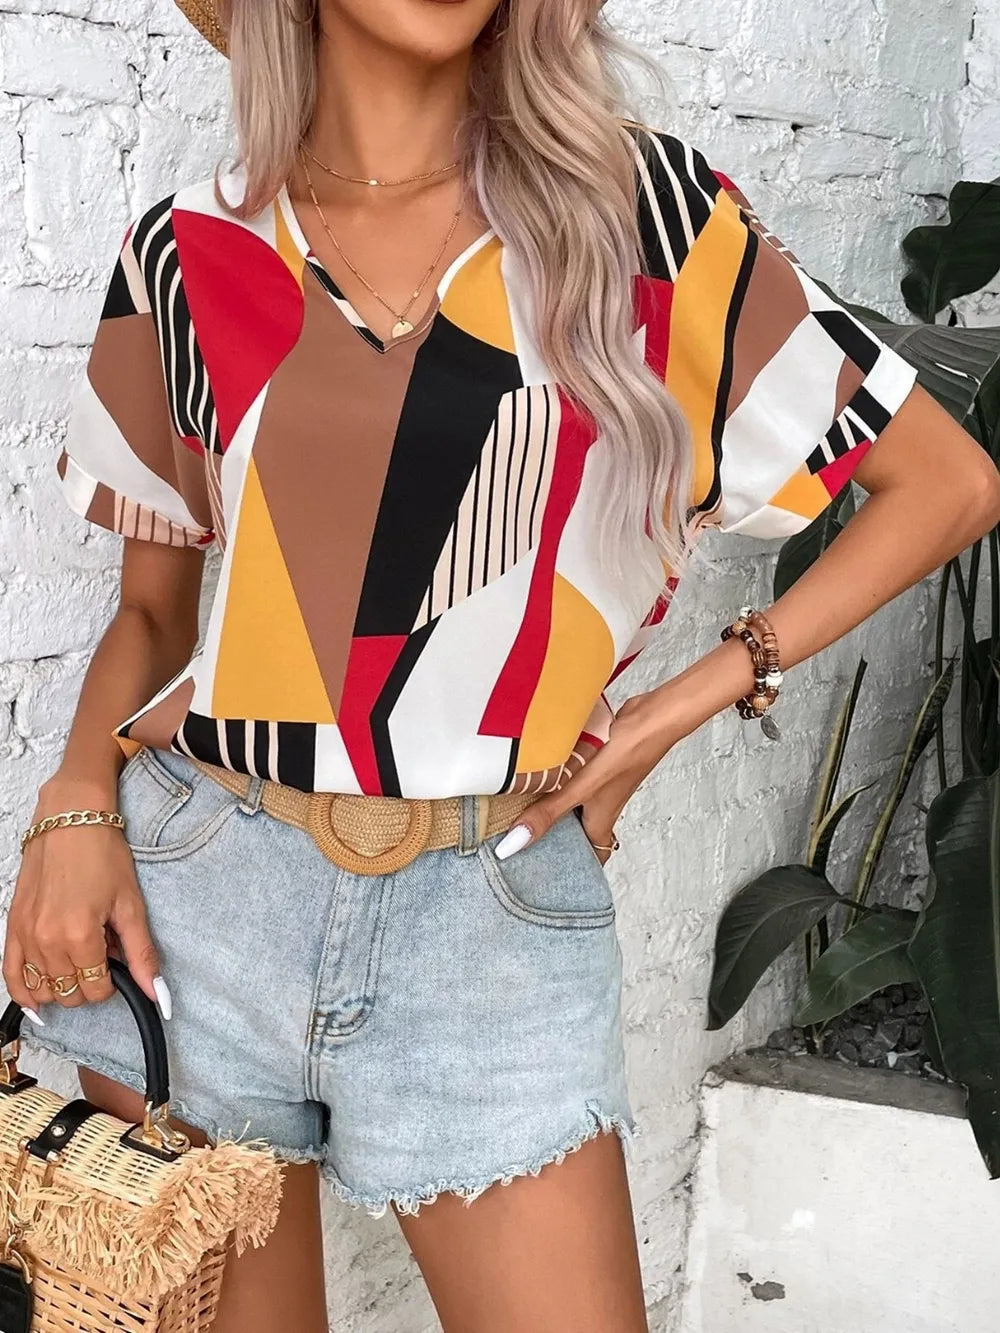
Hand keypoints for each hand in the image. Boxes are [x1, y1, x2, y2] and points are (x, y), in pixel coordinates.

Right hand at [3, 786, 169, 1022]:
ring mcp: (25, 934)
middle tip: (100, 954)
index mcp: (79, 936)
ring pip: (42, 989)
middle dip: (89, 982)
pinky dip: (23, 991)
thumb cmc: (102, 854)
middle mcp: (46, 940)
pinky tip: (36, 1000)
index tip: (117, 962)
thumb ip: (142, 954)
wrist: (71, 819)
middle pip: (69, 993)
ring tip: (77, 960)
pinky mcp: (13, 926)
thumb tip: (158, 994)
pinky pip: (10, 974)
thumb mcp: (131, 905)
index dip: (112, 982)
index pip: (95, 990)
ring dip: (62, 984)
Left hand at [494, 691, 679, 864]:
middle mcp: (600, 804)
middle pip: (576, 828)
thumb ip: (549, 813)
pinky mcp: (595, 760)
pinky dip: (556, 777)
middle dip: (554, 835)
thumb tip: (515, 843)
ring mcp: (598, 781)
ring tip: (516, 805)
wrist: (652, 716)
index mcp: (600, 820)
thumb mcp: (581, 788)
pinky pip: (571, 776)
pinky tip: (537, 770)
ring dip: (551, 803)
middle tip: (521, 840)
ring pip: (571, 800)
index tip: (551, 876)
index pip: (592, 856)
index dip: (576, 868)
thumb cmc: (629, 753)